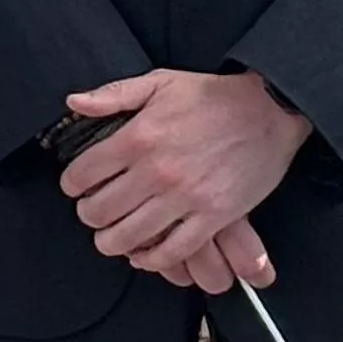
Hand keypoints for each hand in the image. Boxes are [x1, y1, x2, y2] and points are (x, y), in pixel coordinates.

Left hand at [58, 68, 312, 288]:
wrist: (271, 110)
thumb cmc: (212, 96)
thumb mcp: (159, 82)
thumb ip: (112, 94)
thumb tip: (73, 102)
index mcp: (137, 138)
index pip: (81, 175)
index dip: (71, 184)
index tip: (76, 186)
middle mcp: (156, 172)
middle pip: (99, 211)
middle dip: (88, 215)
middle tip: (93, 212)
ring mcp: (186, 198)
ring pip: (129, 236)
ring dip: (111, 241)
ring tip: (110, 237)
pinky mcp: (215, 217)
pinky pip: (173, 251)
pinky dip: (152, 259)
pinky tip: (143, 254)